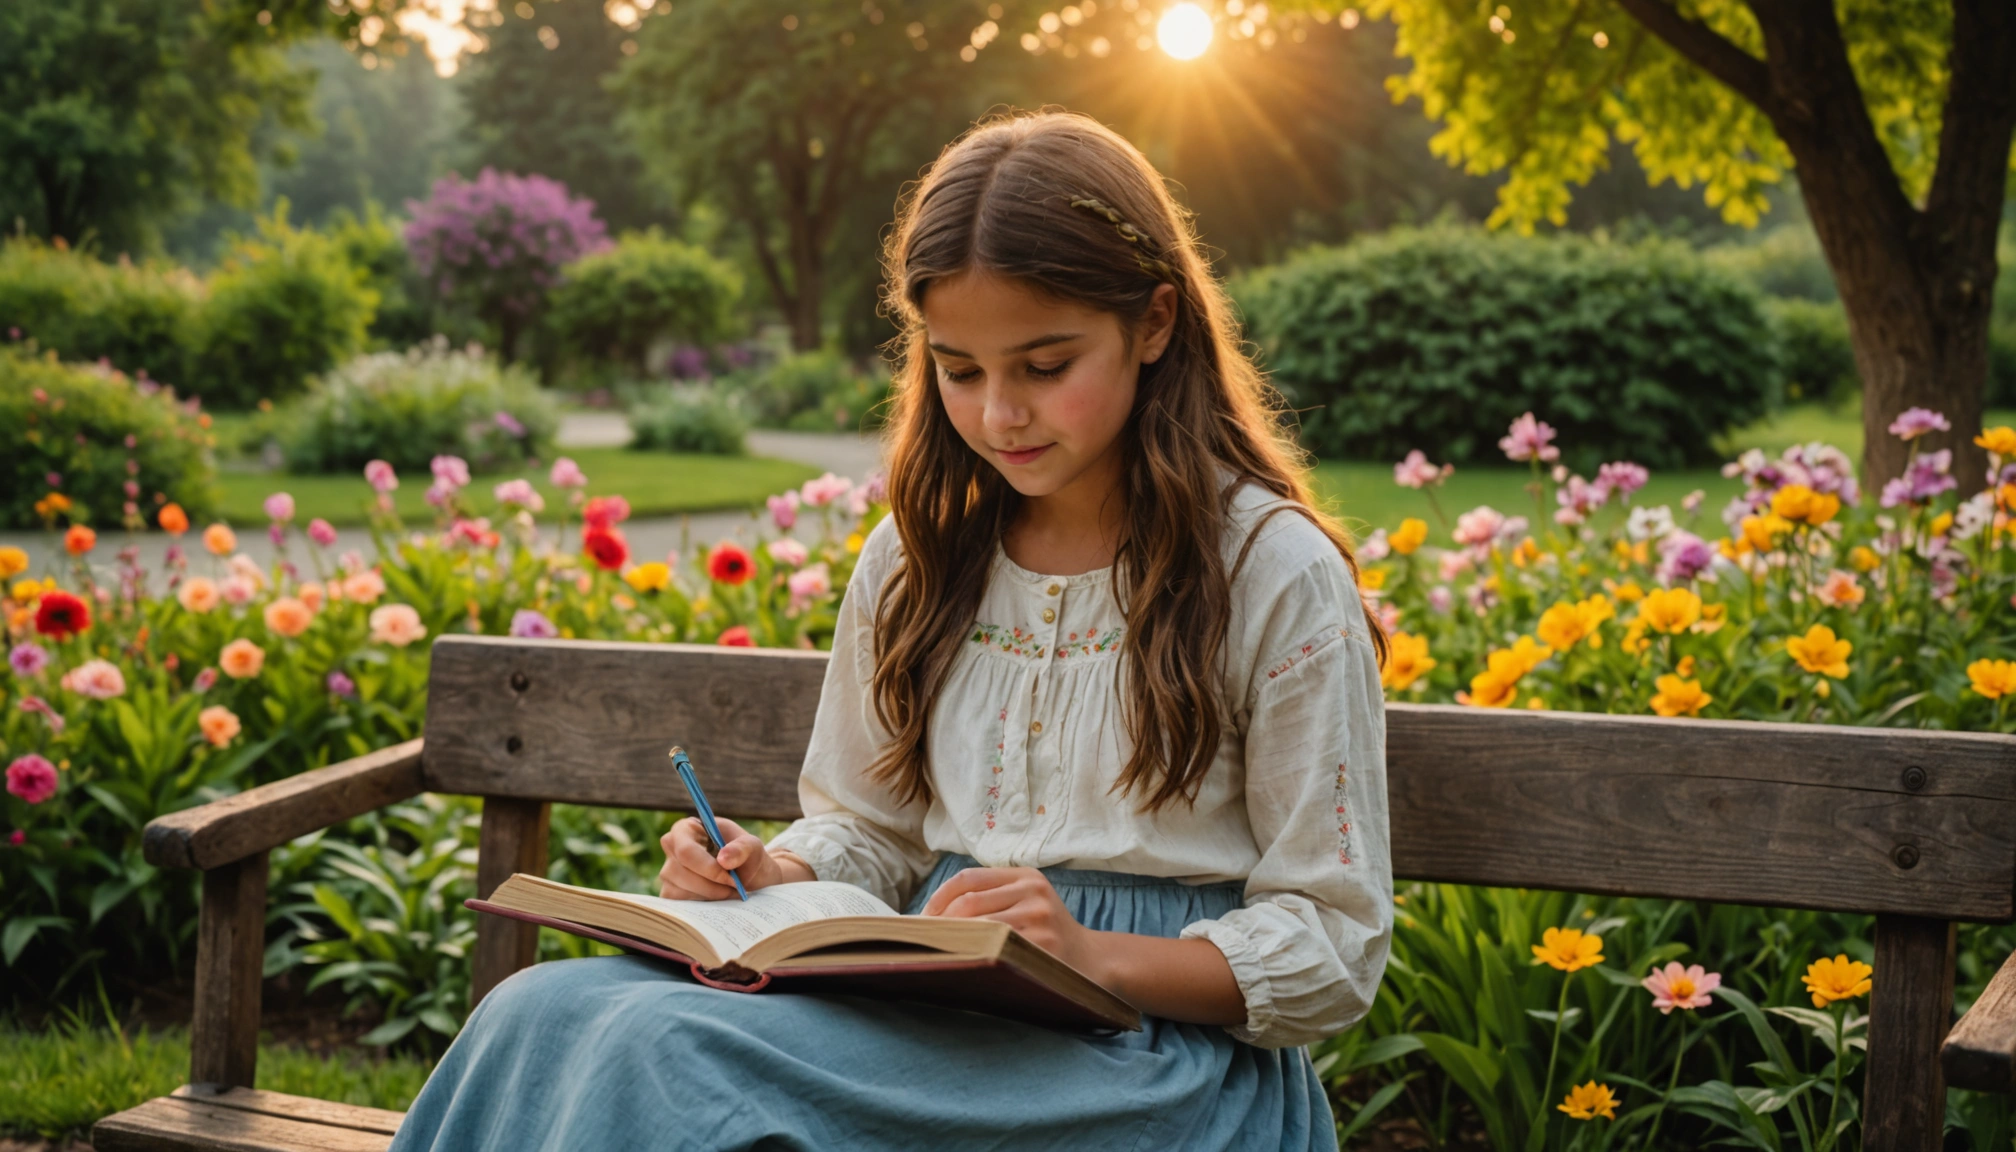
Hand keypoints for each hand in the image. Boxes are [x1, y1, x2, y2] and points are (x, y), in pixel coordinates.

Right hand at [658, 816, 794, 899]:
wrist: (748, 874)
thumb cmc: (746, 854)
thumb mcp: (752, 846)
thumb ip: (742, 848)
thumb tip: (723, 859)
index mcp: (686, 828)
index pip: (686, 850)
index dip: (708, 868)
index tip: (731, 878)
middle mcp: (671, 847)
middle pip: (680, 872)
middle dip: (712, 886)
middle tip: (735, 888)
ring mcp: (668, 870)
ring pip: (680, 890)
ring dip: (709, 896)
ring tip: (730, 892)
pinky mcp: (669, 891)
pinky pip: (679, 904)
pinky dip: (702, 906)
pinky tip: (718, 900)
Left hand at [920, 867, 1099, 976]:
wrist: (1091, 961)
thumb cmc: (1047, 934)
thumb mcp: (1028, 902)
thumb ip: (992, 898)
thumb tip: (932, 915)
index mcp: (1025, 876)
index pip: (967, 879)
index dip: (938, 898)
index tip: (921, 919)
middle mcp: (1034, 891)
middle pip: (969, 902)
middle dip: (940, 924)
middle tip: (925, 942)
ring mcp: (1040, 918)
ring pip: (980, 926)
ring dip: (954, 942)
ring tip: (939, 953)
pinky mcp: (1043, 945)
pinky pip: (997, 949)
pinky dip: (974, 956)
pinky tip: (963, 964)